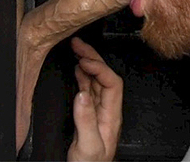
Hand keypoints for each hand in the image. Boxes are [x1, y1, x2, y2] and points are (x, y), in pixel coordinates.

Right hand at [68, 37, 122, 161]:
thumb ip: (86, 120)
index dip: (100, 68)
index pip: (112, 83)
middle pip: (104, 77)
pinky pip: (87, 90)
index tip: (84, 61)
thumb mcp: (88, 145)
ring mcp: (98, 111)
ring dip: (87, 64)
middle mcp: (107, 110)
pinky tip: (77, 70)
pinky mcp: (88, 114)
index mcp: (111, 116)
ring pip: (95, 81)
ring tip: (76, 50)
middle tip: (78, 44)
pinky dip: (82, 77)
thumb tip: (82, 94)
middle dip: (93, 58)